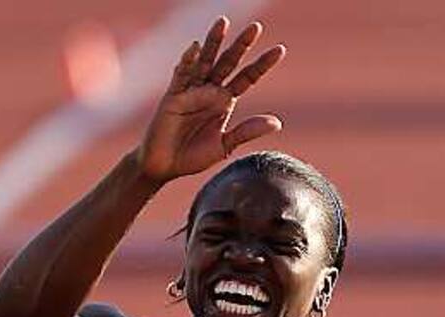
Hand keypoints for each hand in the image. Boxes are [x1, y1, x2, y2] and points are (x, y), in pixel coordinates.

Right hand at [135, 17, 285, 182]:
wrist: (165, 166)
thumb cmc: (193, 156)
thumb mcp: (225, 145)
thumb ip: (247, 131)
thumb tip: (277, 122)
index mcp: (225, 101)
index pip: (247, 77)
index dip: (262, 64)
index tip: (280, 50)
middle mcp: (210, 91)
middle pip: (228, 62)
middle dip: (241, 45)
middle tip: (256, 27)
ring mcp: (191, 90)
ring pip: (205, 61)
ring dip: (214, 42)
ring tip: (223, 22)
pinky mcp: (173, 95)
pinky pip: (181, 75)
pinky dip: (188, 61)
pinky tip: (196, 48)